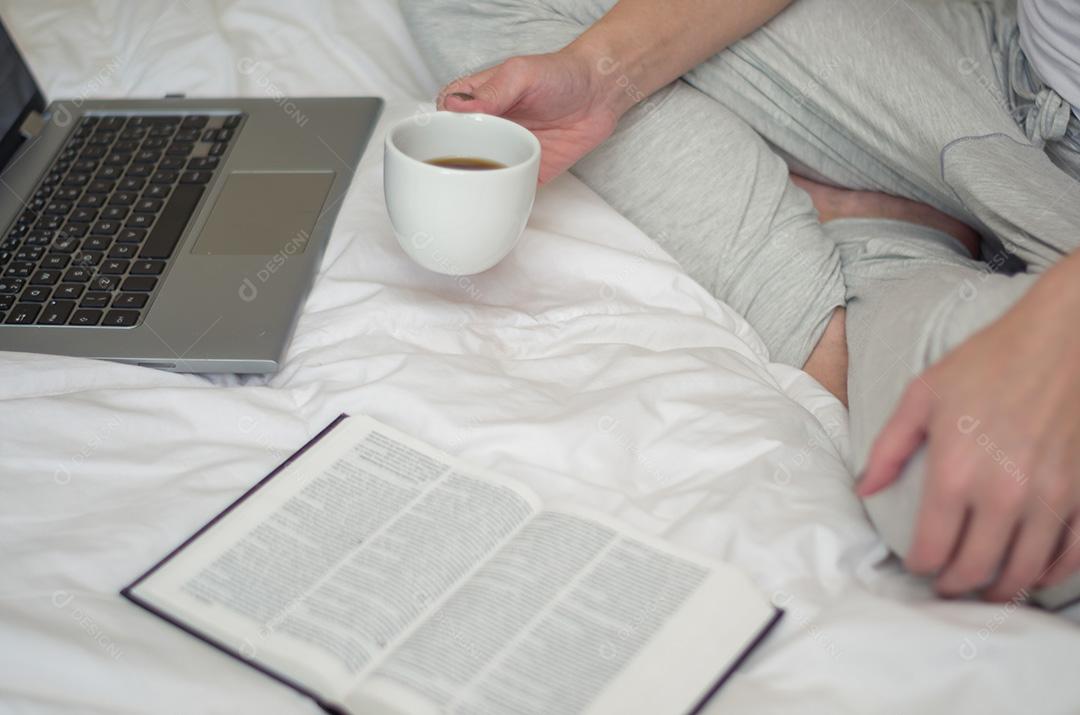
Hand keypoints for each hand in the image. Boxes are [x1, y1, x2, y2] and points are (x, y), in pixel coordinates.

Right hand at [437, 50, 624, 184]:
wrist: (600, 94)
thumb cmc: (560, 75)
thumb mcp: (521, 75)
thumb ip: (490, 92)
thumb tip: (455, 105)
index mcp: (477, 102)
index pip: (444, 120)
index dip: (438, 134)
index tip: (439, 145)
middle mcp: (488, 128)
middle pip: (456, 153)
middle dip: (451, 167)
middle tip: (451, 177)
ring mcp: (506, 151)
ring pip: (479, 175)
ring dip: (472, 186)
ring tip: (464, 196)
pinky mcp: (527, 171)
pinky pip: (509, 189)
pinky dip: (501, 198)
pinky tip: (491, 205)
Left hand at [858, 263, 1079, 601]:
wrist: (1062, 341)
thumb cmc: (987, 362)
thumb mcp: (921, 396)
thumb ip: (888, 448)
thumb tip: (864, 489)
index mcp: (956, 471)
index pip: (932, 547)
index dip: (919, 566)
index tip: (915, 565)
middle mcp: (1002, 494)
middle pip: (974, 569)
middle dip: (954, 587)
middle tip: (944, 588)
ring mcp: (1048, 499)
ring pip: (1021, 572)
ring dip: (999, 590)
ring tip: (982, 589)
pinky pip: (1068, 555)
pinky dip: (1048, 573)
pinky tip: (1030, 573)